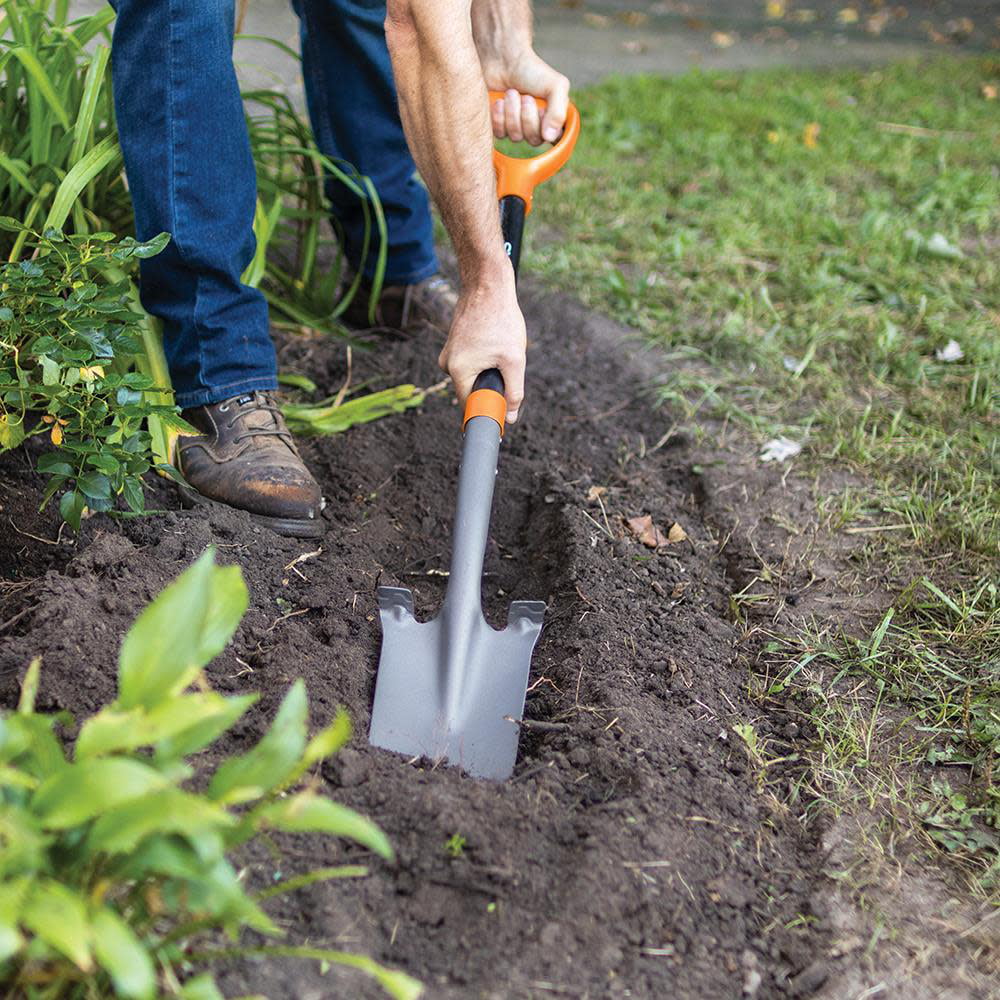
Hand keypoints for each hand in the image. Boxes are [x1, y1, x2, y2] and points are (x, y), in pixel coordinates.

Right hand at [438, 276, 525, 423]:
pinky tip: (494, 342)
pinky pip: (470, 363)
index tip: (500, 413)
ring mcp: (448, 353)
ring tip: (501, 350)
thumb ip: (514, 391)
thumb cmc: (500, 318)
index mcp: (457, 370)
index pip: (469, 406)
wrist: (487, 285)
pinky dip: (485, 360)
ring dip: (489, 371)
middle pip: (471, 391)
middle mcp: (446, 364)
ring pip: (472, 376)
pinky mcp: (454, 345)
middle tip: (507, 369)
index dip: (487, 412)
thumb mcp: (514, 360)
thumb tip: (510, 416)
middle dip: (491, 387)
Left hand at [484, 51, 569, 145]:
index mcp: (553, 118)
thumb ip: (558, 112)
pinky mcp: (499, 126)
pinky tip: (499, 101)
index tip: (542, 113)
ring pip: (516, 137)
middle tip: (526, 96)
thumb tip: (549, 138)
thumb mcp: (556, 86)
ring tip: (511, 93)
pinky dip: (499, 116)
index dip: (549, 131)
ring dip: (513, 113)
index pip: (555, 139)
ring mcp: (516, 128)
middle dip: (528, 117)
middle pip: (534, 140)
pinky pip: (500, 134)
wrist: (503, 59)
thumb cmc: (532, 70)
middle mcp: (536, 126)